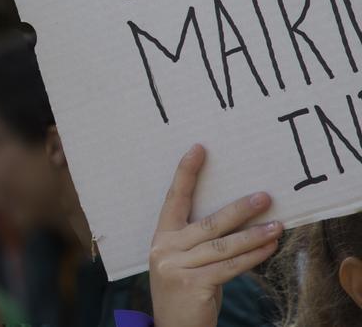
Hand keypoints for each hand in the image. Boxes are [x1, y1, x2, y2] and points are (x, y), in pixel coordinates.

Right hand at [148, 144, 281, 326]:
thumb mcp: (183, 260)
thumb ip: (198, 240)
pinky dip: (253, 256)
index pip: (173, 198)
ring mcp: (176, 266)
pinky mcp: (193, 284)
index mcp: (161, 237)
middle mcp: (165, 248)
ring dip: (254, 234)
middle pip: (208, 223)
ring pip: (223, 245)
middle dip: (239, 208)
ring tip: (277, 225)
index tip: (199, 149)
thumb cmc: (184, 290)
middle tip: (265, 196)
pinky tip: (270, 248)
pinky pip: (230, 266)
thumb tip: (237, 215)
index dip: (186, 173)